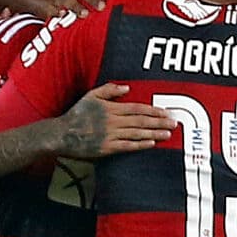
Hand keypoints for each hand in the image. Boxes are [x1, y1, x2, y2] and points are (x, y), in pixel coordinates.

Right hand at [54, 84, 175, 159]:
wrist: (62, 134)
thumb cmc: (76, 115)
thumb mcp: (91, 96)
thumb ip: (109, 90)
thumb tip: (127, 87)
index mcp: (111, 108)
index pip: (137, 108)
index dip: (154, 110)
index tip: (167, 112)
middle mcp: (113, 121)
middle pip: (141, 121)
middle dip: (160, 121)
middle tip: (175, 123)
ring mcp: (110, 135)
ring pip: (137, 133)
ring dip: (154, 133)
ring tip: (168, 133)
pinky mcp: (106, 148)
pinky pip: (127, 146)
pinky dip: (140, 144)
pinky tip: (152, 143)